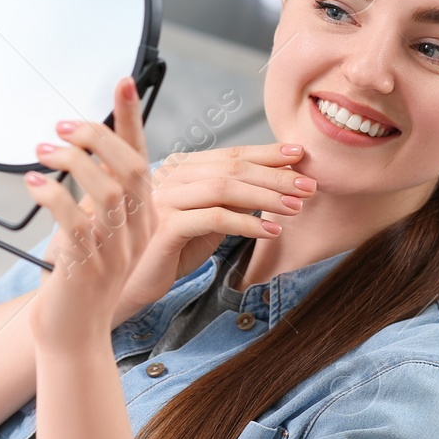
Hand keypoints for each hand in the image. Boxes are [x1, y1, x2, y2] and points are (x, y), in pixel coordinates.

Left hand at [23, 76, 155, 351]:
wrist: (72, 336)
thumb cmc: (80, 281)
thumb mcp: (96, 232)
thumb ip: (97, 198)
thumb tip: (77, 150)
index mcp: (143, 218)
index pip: (142, 158)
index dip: (132, 119)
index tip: (123, 82)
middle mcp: (136, 231)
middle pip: (129, 168)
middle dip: (95, 136)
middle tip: (60, 126)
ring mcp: (115, 251)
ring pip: (106, 190)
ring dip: (71, 161)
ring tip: (40, 151)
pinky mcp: (88, 267)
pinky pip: (75, 221)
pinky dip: (53, 194)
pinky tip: (34, 182)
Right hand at [107, 142, 315, 328]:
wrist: (129, 286)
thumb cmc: (167, 254)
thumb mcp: (204, 223)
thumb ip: (229, 202)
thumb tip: (272, 186)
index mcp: (178, 170)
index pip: (228, 154)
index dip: (265, 152)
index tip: (299, 154)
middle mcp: (168, 176)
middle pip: (230, 166)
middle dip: (274, 174)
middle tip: (309, 183)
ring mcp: (164, 199)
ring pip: (225, 187)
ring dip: (267, 196)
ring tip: (297, 207)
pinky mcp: (165, 227)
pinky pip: (215, 218)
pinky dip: (248, 223)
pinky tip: (271, 230)